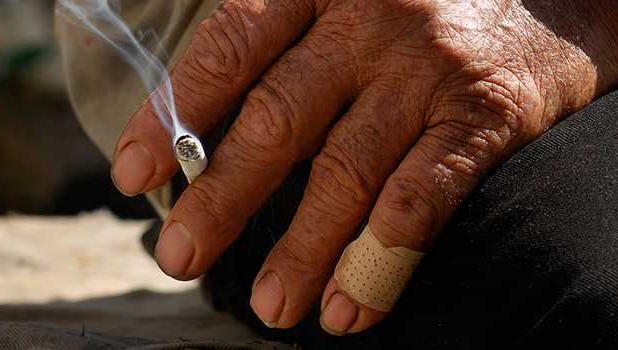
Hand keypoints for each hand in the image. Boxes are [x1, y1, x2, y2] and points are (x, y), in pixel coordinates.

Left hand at [110, 0, 617, 334]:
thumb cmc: (454, 0)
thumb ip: (302, 39)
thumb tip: (219, 129)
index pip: (230, 46)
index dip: (174, 115)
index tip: (131, 176)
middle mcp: (374, 15)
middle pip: (277, 119)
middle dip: (223, 199)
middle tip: (180, 259)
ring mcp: (430, 66)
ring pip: (345, 172)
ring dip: (300, 248)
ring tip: (272, 307)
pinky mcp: (486, 115)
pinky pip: (421, 200)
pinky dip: (380, 260)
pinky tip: (352, 307)